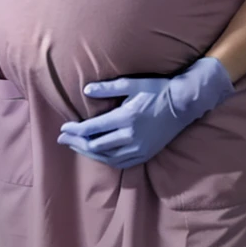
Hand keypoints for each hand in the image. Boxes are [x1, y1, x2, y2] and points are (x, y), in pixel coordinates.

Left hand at [57, 57, 233, 169]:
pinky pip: (120, 162)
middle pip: (95, 145)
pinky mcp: (145, 154)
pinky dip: (105, 159)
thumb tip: (86, 91)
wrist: (183, 104)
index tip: (63, 128)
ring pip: (106, 157)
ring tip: (75, 146)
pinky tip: (97, 154)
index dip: (75, 130)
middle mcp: (130, 136)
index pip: (92, 129)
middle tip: (62, 138)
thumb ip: (108, 88)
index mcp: (126, 118)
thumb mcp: (133, 84)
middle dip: (76, 142)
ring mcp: (139, 148)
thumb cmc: (158, 90)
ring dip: (88, 152)